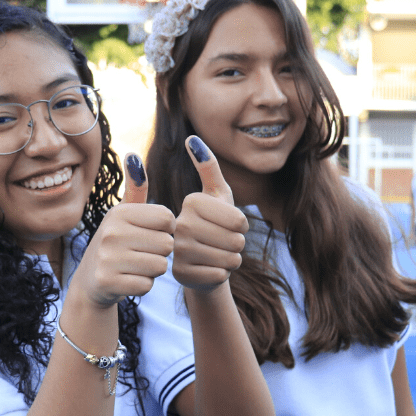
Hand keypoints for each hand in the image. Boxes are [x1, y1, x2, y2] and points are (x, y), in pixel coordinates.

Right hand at [71, 153, 174, 307]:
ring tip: (135, 265)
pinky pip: (148, 285)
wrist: (90, 281)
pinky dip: (142, 285)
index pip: (168, 218)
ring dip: (153, 269)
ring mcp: (108, 258)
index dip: (165, 229)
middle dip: (160, 252)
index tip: (149, 233)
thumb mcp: (123, 214)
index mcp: (119, 212)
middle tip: (140, 253)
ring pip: (160, 265)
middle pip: (167, 244)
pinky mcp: (108, 282)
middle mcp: (112, 232)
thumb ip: (135, 188)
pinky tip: (128, 280)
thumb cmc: (116, 243)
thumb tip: (133, 154)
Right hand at [172, 136, 249, 291]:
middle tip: (221, 242)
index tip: (226, 224)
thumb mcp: (213, 194)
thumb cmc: (209, 223)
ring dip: (229, 260)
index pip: (239, 221)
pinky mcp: (178, 275)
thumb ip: (208, 166)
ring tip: (215, 254)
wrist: (191, 260)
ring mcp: (173, 253)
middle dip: (236, 245)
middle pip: (236, 241)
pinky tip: (206, 270)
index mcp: (188, 204)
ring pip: (229, 261)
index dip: (241, 226)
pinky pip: (219, 277)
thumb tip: (192, 138)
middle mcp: (178, 226)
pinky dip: (219, 275)